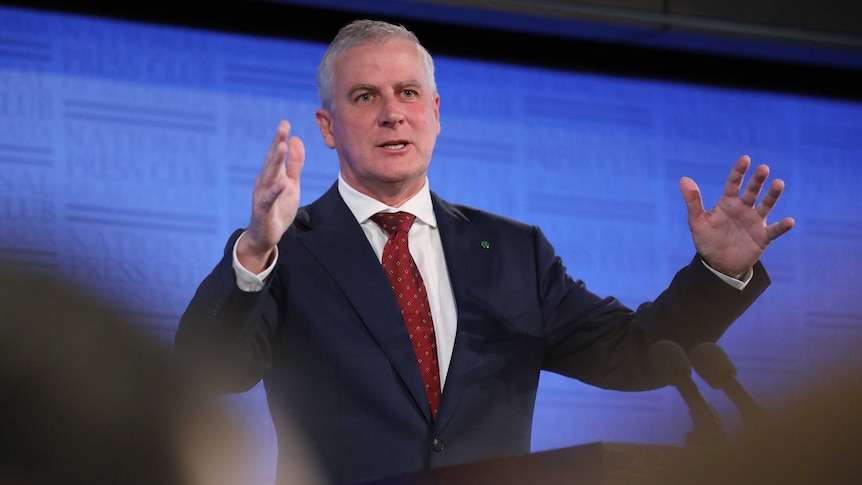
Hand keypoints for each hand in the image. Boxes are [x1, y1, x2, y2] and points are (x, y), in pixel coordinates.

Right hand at [237, 120, 304, 272]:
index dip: (281, 139)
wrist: (264, 236)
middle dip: (277, 143)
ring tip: (282, 146)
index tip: (285, 122)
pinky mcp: (263, 210)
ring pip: (269, 176)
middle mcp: (264, 182)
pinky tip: (282, 181)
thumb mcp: (291, 184)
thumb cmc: (277, 208)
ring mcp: (262, 195)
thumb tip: (296, 139)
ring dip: (275, 161)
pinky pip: (269, 199)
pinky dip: (275, 190)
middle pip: (272, 160)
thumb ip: (294, 164)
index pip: (276, 154)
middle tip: (283, 127)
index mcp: (272, 175)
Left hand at [680, 155, 793, 277]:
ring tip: (779, 183)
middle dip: (757, 180)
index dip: (739, 172)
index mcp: (728, 203)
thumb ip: (692, 201)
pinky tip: (789, 221)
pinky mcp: (763, 237)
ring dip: (772, 195)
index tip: (745, 159)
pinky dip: (782, 226)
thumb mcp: (697, 222)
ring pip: (766, 206)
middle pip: (752, 191)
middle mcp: (744, 209)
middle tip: (763, 168)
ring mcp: (755, 222)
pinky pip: (774, 230)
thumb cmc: (707, 241)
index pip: (733, 183)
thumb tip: (683, 178)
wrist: (718, 264)